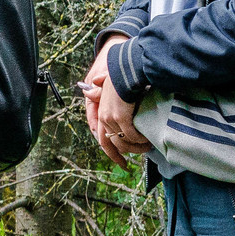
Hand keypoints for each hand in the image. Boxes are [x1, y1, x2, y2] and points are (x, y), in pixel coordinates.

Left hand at [80, 34, 150, 165]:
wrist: (126, 70)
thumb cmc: (119, 74)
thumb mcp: (106, 83)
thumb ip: (98, 89)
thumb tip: (86, 89)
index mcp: (100, 113)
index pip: (102, 139)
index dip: (111, 152)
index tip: (120, 162)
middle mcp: (104, 118)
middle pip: (112, 145)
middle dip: (121, 157)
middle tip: (129, 164)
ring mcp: (112, 119)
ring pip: (124, 142)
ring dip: (136, 147)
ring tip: (146, 147)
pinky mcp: (122, 119)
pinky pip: (132, 136)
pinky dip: (141, 140)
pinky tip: (148, 140)